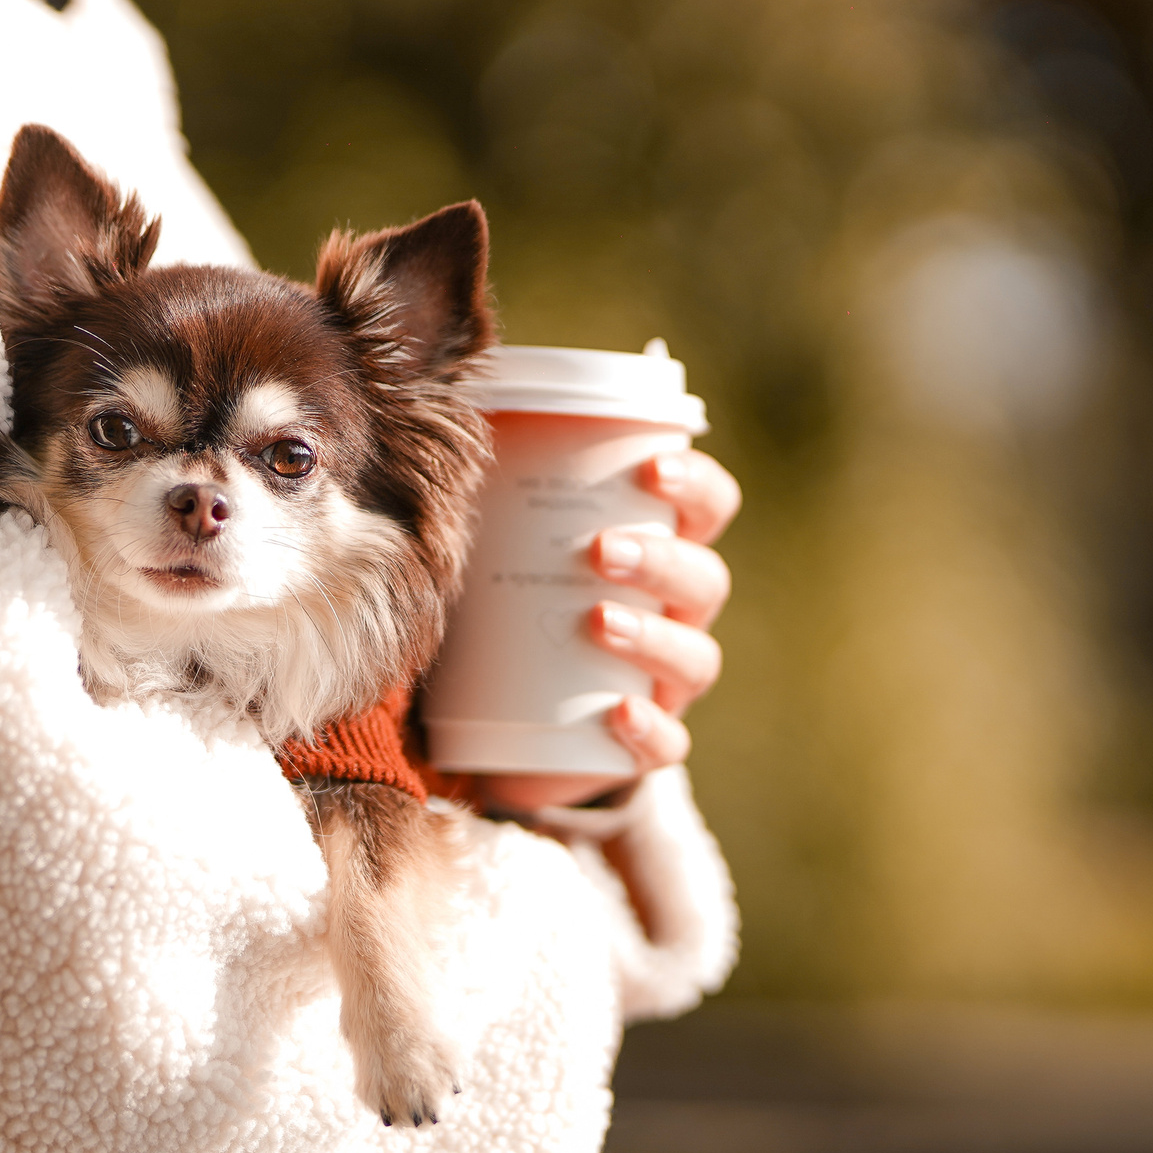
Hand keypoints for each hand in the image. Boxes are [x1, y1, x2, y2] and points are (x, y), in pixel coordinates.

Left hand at [472, 449, 740, 814]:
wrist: (499, 722)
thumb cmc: (508, 607)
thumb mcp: (496, 546)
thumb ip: (486, 488)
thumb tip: (445, 408)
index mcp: (656, 550)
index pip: (707, 507)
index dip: (696, 484)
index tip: (654, 466)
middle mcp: (676, 614)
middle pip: (705, 579)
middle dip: (660, 559)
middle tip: (599, 548)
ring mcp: (665, 683)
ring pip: (696, 658)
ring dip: (653, 636)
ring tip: (597, 620)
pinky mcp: (640, 744)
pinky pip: (666, 742)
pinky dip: (648, 729)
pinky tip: (617, 713)